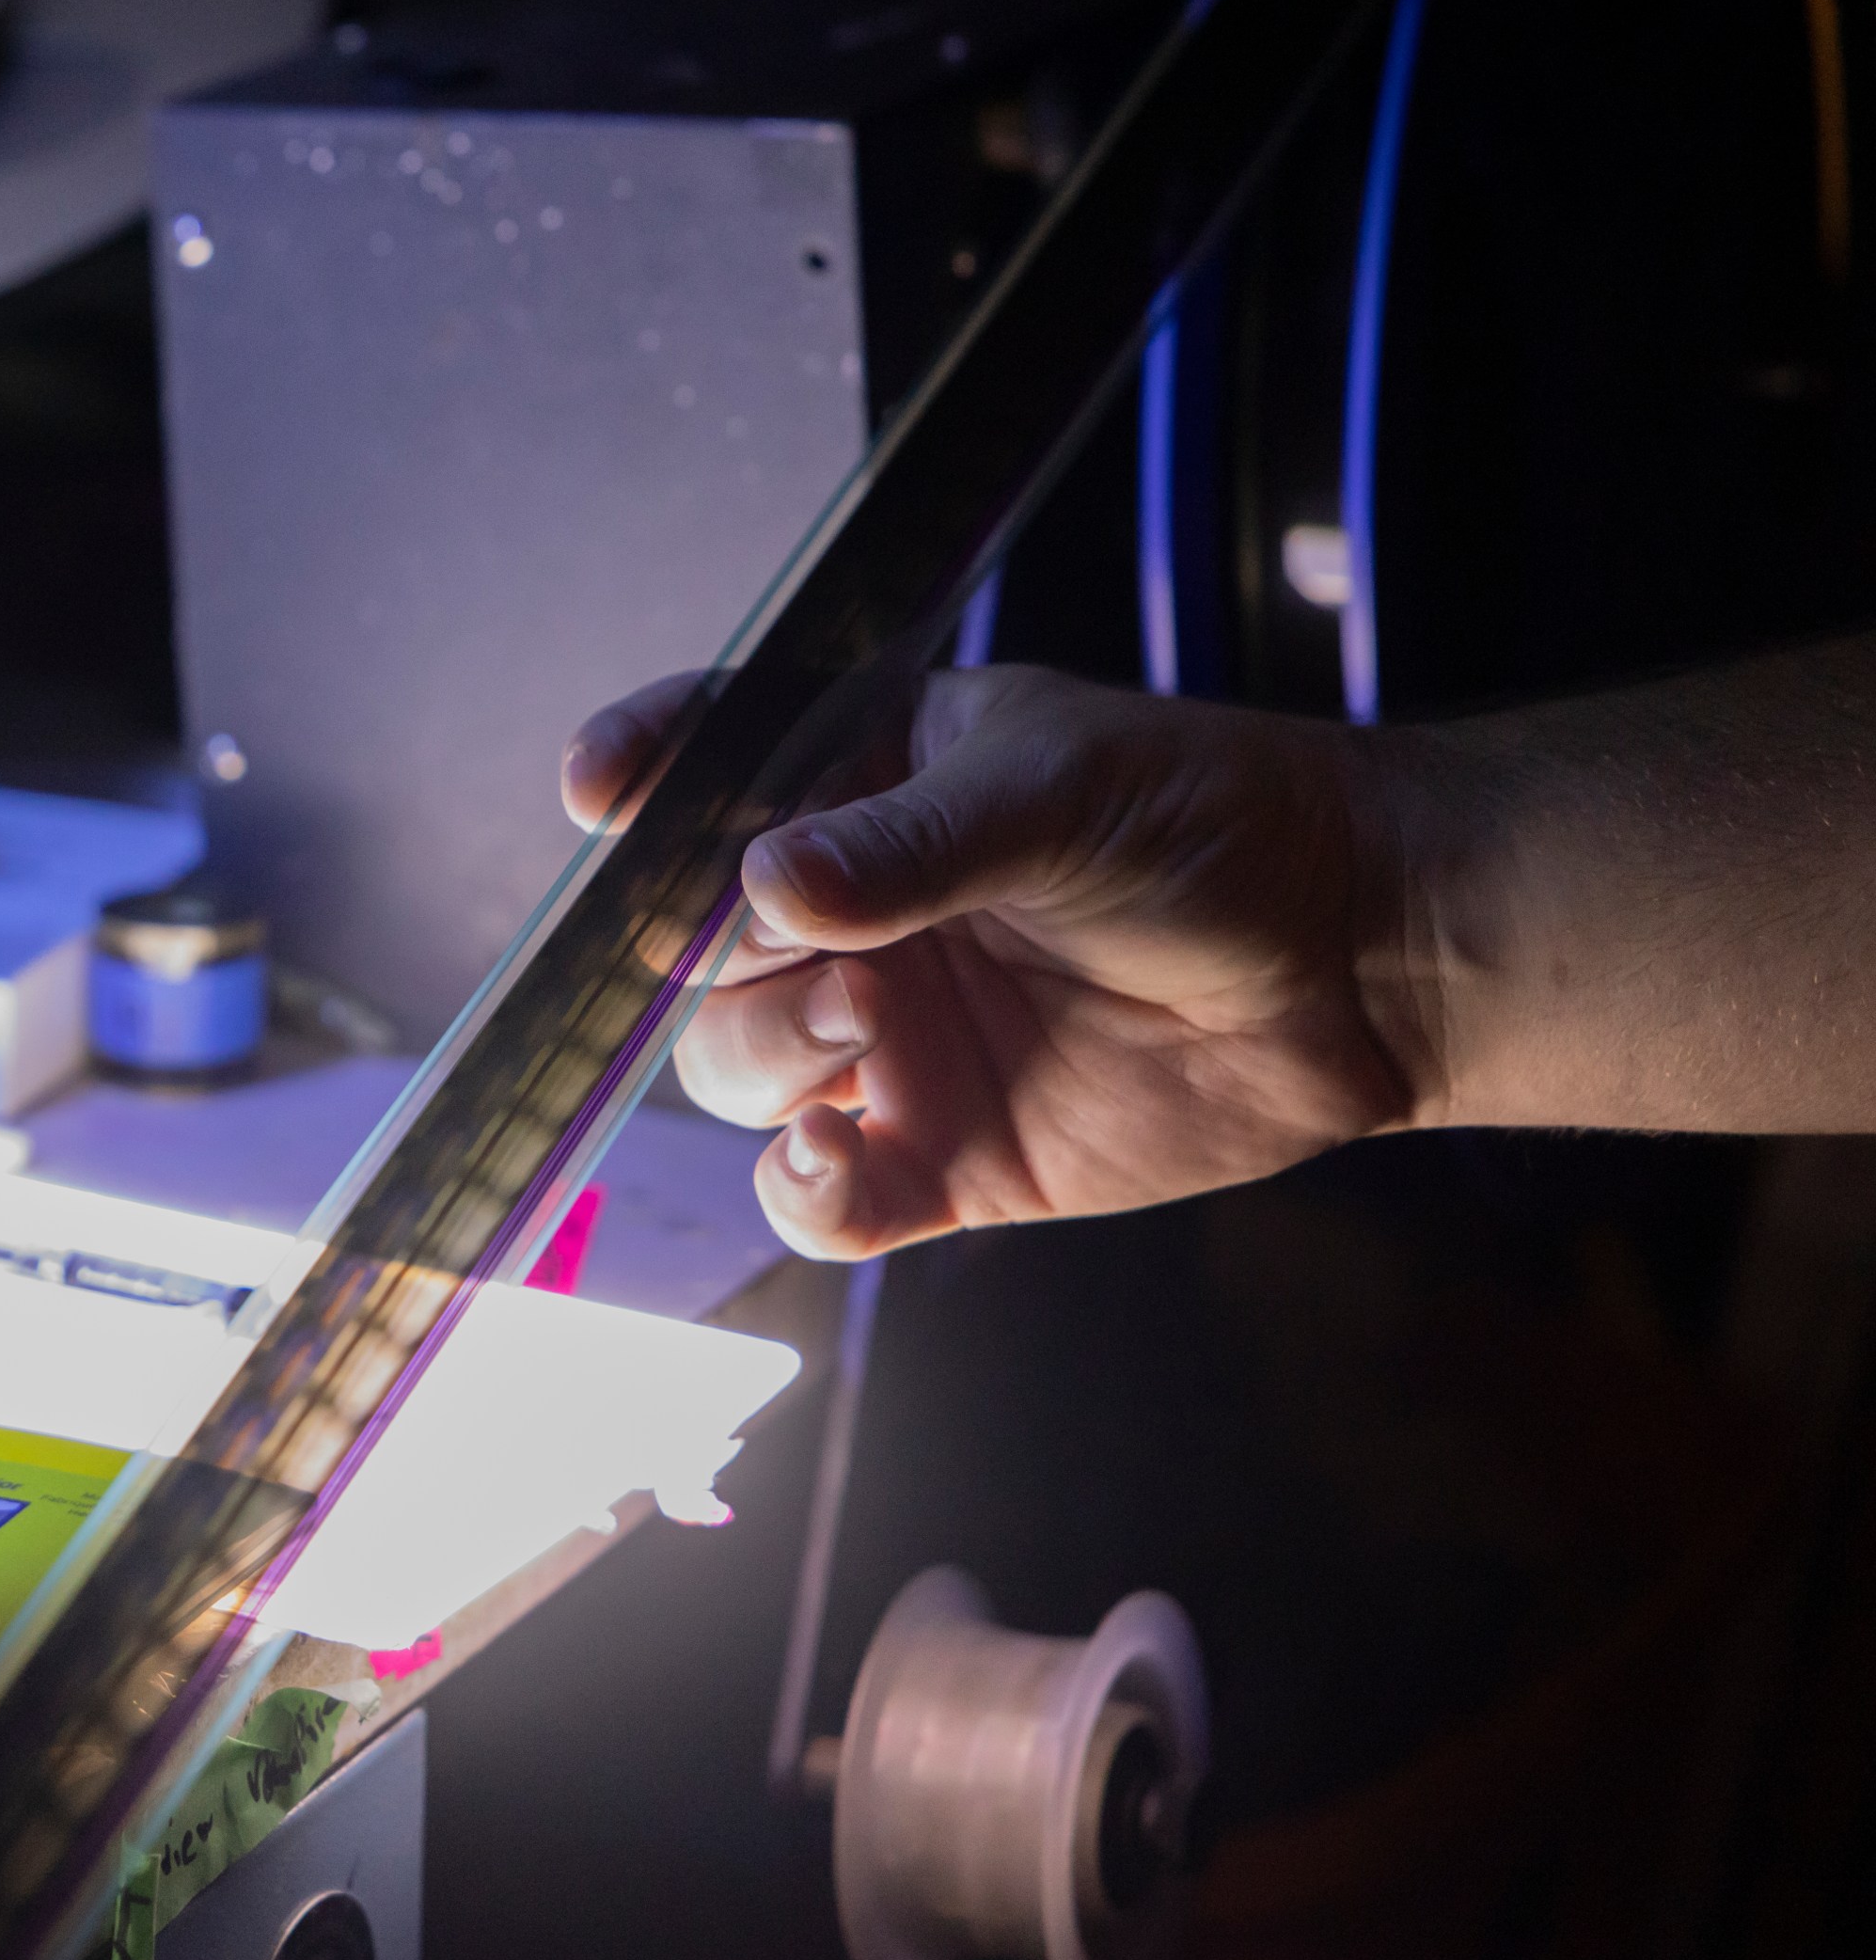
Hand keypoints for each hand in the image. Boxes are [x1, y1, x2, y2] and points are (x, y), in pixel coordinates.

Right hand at [565, 665, 1434, 1258]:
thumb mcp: (1059, 791)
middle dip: (713, 952)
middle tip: (824, 952)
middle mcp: (852, 915)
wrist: (1361, 962)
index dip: (637, 778)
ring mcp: (887, 1038)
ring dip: (765, 1056)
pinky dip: (801, 1190)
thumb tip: (766, 883)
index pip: (707, 765)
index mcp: (864, 783)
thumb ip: (909, 844)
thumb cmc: (1216, 826)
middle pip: (689, 947)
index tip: (598, 796)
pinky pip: (814, 1195)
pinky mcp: (938, 1153)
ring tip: (869, 1027)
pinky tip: (840, 1157)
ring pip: (732, 1070)